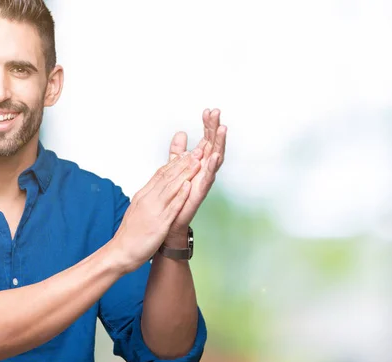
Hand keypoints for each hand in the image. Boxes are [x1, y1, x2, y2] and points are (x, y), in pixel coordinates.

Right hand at [110, 149, 202, 271]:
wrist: (120, 252)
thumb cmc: (130, 234)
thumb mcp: (137, 209)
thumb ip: (147, 198)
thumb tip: (155, 190)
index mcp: (143, 195)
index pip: (160, 174)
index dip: (174, 163)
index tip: (186, 153)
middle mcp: (148, 199)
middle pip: (167, 177)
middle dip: (183, 163)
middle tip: (196, 151)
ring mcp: (154, 211)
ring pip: (171, 188)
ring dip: (185, 174)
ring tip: (197, 163)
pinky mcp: (159, 224)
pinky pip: (171, 207)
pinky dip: (180, 195)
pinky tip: (188, 186)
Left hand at [165, 108, 226, 242]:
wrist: (170, 220)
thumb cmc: (175, 195)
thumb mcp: (175, 167)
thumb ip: (178, 151)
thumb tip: (181, 133)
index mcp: (199, 162)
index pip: (206, 139)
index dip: (208, 126)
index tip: (208, 110)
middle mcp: (204, 170)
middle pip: (213, 145)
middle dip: (215, 129)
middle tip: (217, 112)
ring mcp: (204, 181)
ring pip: (215, 159)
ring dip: (219, 144)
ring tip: (222, 128)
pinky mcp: (199, 193)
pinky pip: (208, 178)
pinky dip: (212, 166)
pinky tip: (214, 155)